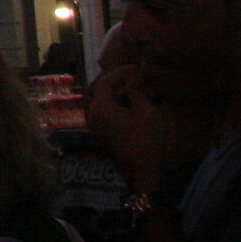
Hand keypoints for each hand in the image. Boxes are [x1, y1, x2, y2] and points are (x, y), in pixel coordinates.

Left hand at [86, 64, 168, 194]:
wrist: (142, 174)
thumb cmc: (147, 142)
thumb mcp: (148, 112)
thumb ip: (137, 92)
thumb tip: (132, 78)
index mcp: (101, 108)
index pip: (106, 81)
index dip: (120, 71)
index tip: (136, 67)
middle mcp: (93, 116)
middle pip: (100, 89)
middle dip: (116, 80)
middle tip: (135, 76)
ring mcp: (95, 126)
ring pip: (101, 100)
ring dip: (116, 92)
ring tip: (135, 88)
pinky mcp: (101, 134)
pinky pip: (104, 111)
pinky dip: (115, 103)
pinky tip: (131, 103)